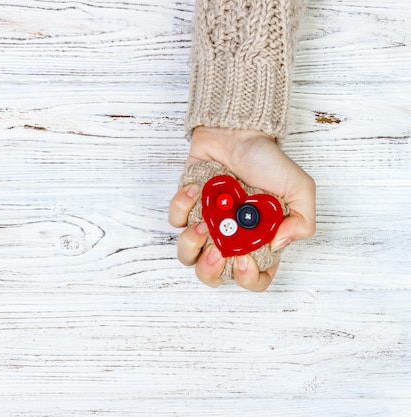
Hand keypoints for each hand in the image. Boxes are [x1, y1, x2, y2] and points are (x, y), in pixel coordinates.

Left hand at [169, 126, 315, 290]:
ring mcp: (206, 224)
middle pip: (213, 275)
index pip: (254, 278)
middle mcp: (230, 238)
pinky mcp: (185, 208)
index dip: (248, 278)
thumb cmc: (267, 161)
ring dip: (192, 244)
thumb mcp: (300, 188)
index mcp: (258, 241)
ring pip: (187, 254)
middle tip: (216, 251)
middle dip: (210, 270)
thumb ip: (302, 221)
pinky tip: (197, 189)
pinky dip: (182, 207)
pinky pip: (175, 219)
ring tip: (204, 223)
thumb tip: (278, 244)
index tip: (244, 259)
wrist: (239, 132)